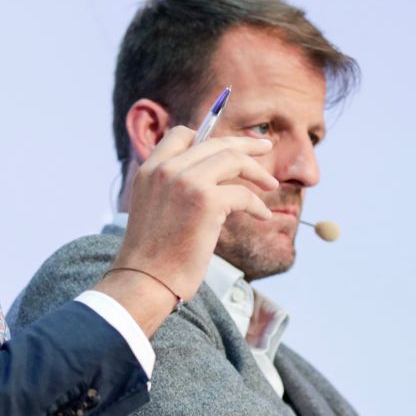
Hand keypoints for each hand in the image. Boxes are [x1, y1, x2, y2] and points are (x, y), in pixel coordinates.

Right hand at [101, 127, 273, 333]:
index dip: (209, 137)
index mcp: (149, 170)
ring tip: (271, 184)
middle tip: (266, 148)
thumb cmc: (152, 256)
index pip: (181, 134)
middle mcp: (166, 169)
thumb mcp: (153, 208)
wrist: (145, 281)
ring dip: (257, 171)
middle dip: (245, 144)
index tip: (230, 147)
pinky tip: (262, 215)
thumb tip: (207, 181)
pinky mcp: (207, 201)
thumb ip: (171, 187)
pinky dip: (258, 205)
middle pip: (214, 142)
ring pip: (233, 159)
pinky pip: (243, 194)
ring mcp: (186, 182)